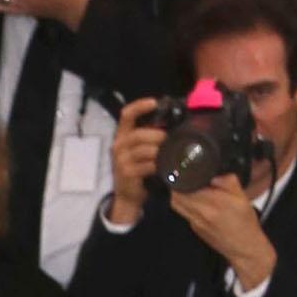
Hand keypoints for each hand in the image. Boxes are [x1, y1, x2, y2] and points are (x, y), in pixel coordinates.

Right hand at [107, 97, 163, 225]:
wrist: (128, 195)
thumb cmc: (139, 168)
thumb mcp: (142, 149)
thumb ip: (152, 136)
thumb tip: (177, 123)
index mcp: (123, 135)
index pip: (127, 115)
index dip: (140, 106)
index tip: (155, 102)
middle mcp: (119, 145)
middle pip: (138, 134)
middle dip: (158, 136)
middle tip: (171, 140)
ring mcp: (121, 160)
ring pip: (144, 150)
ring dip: (160, 151)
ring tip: (170, 154)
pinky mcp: (127, 173)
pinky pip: (147, 165)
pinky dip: (159, 165)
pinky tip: (165, 167)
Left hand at [169, 174, 277, 289]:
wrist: (244, 248)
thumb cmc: (245, 222)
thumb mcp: (242, 198)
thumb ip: (228, 182)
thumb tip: (214, 173)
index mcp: (214, 203)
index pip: (186, 187)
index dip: (184, 178)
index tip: (188, 172)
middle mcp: (201, 213)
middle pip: (176, 196)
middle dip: (179, 186)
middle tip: (187, 179)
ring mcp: (194, 222)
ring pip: (176, 204)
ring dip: (179, 195)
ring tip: (189, 188)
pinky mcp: (193, 228)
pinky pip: (183, 212)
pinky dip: (184, 205)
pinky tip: (194, 201)